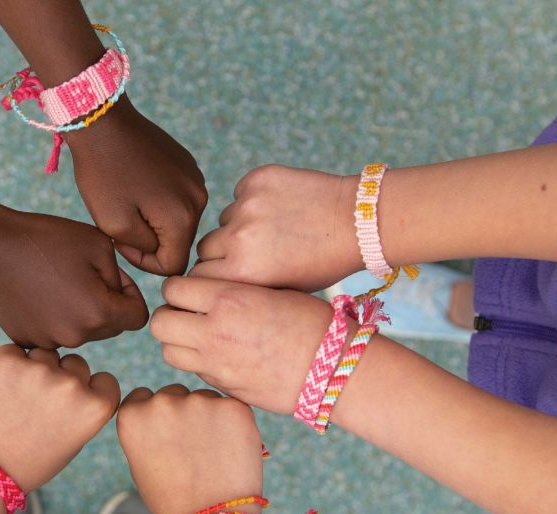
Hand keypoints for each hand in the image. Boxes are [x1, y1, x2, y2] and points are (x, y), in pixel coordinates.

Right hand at [0, 198, 148, 348]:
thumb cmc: (46, 238)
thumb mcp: (99, 244)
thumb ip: (121, 276)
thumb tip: (119, 297)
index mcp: (99, 313)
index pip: (138, 317)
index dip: (130, 294)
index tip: (111, 275)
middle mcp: (76, 336)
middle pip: (111, 327)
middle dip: (106, 304)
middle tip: (83, 274)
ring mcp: (49, 341)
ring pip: (82, 331)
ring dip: (79, 312)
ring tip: (56, 281)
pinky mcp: (27, 340)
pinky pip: (54, 333)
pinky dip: (52, 317)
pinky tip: (37, 292)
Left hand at [0, 345, 120, 492]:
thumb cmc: (28, 460)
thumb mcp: (73, 441)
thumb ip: (83, 407)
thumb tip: (80, 376)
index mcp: (94, 408)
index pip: (105, 380)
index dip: (89, 391)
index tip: (71, 407)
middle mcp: (71, 386)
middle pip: (76, 363)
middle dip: (62, 378)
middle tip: (37, 406)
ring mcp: (39, 371)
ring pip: (44, 355)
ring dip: (34, 369)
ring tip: (15, 401)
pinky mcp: (6, 361)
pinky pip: (14, 351)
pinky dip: (7, 367)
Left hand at [67, 100, 207, 275]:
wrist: (104, 122)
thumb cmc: (103, 174)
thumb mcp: (114, 224)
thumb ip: (144, 249)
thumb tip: (158, 249)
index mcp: (183, 217)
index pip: (173, 265)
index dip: (145, 262)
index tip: (121, 242)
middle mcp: (199, 199)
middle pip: (179, 242)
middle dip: (150, 240)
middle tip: (120, 222)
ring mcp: (196, 179)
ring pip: (179, 221)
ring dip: (154, 220)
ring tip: (128, 202)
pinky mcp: (188, 165)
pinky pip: (178, 198)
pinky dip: (159, 200)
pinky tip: (136, 185)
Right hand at [116, 385, 262, 513]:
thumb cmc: (173, 499)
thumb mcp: (140, 463)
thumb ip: (147, 428)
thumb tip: (160, 406)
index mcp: (133, 416)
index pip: (143, 397)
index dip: (156, 418)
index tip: (165, 437)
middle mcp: (162, 403)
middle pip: (173, 394)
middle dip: (182, 414)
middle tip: (192, 449)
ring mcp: (199, 401)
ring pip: (203, 399)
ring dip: (208, 416)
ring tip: (212, 455)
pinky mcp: (232, 407)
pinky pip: (230, 406)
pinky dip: (232, 423)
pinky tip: (230, 451)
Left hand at [150, 277, 349, 414]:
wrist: (335, 367)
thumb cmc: (312, 321)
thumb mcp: (272, 291)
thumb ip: (233, 291)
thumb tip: (206, 292)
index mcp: (228, 298)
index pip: (173, 288)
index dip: (178, 289)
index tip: (190, 292)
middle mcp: (215, 330)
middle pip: (160, 322)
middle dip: (169, 315)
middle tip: (186, 315)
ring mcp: (217, 363)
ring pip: (168, 351)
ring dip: (178, 342)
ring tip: (199, 337)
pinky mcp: (225, 387)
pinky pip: (194, 372)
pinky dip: (198, 363)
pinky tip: (221, 357)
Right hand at [190, 165, 360, 291]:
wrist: (358, 222)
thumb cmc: (323, 263)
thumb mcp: (282, 290)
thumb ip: (244, 285)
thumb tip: (211, 280)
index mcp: (243, 273)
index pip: (199, 276)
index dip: (212, 276)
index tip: (226, 274)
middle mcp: (238, 239)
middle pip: (206, 247)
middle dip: (222, 252)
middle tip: (251, 251)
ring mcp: (247, 207)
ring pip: (225, 219)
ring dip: (240, 224)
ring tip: (275, 228)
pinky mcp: (257, 180)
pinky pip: (241, 193)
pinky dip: (254, 200)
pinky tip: (282, 207)